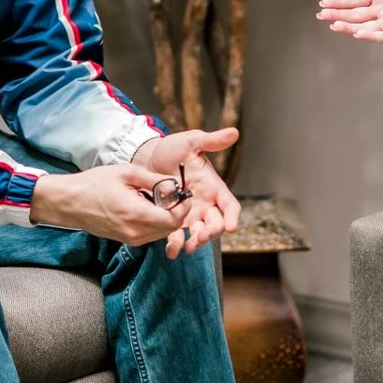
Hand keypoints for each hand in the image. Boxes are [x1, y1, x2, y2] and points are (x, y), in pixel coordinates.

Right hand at [30, 164, 183, 245]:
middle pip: (171, 228)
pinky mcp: (126, 240)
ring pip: (162, 232)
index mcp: (135, 214)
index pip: (174, 219)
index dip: (184, 206)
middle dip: (178, 212)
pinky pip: (150, 234)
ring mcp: (130, 239)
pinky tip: (146, 205)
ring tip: (157, 197)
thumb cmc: (93, 184)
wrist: (69, 202)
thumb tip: (175, 183)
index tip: (183, 193)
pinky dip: (155, 221)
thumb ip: (153, 179)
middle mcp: (135, 232)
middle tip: (173, 193)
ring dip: (167, 217)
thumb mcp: (126, 173)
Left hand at [133, 128, 242, 257]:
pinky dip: (176, 244)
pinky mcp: (173, 219)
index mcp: (213, 187)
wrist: (148, 157)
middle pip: (216, 223)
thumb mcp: (191, 142)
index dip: (232, 216)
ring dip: (196, 242)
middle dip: (212, 232)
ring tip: (188, 246)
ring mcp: (190, 214)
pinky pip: (177, 235)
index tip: (231, 227)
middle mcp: (205, 204)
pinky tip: (171, 250)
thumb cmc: (172, 148)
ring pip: (199, 233)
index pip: (229, 205)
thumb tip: (234, 132)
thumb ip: (211, 141)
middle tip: (202, 235)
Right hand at [317, 0, 382, 42]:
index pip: (354, 0)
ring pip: (365, 27)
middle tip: (320, 16)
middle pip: (355, 14)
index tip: (323, 4)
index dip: (338, 2)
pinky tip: (357, 32)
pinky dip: (370, 36)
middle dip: (337, 15)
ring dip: (349, 26)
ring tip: (333, 24)